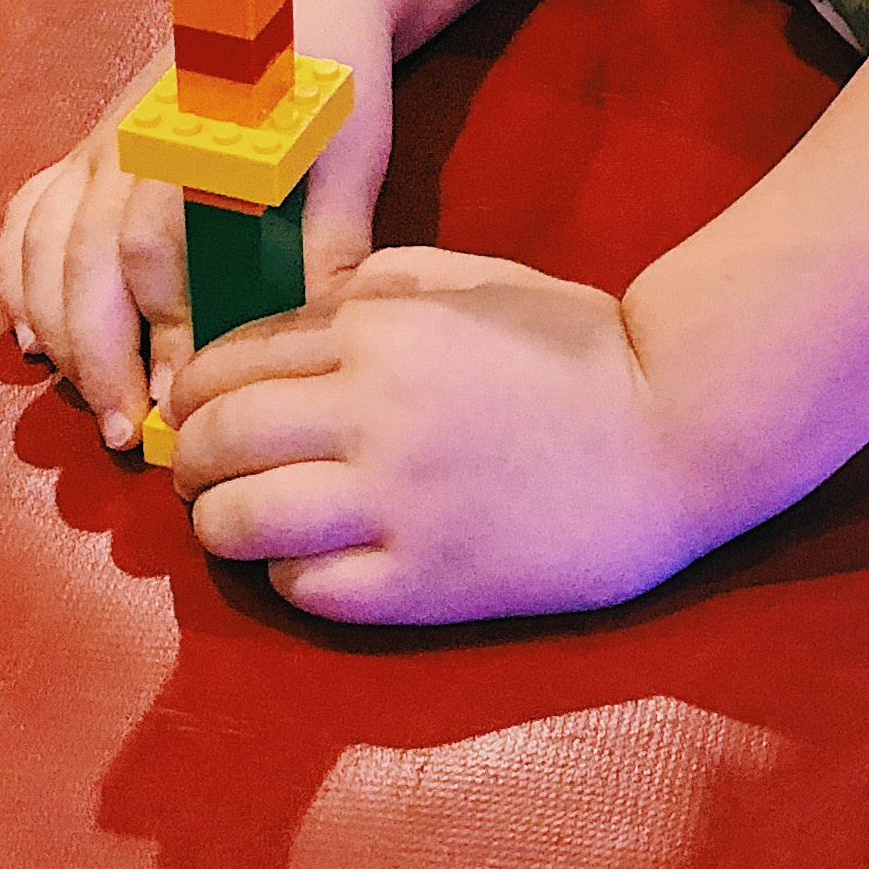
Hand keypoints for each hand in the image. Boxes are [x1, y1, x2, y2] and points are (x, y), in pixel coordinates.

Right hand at [0, 32, 388, 449]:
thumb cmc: (335, 75)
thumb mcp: (352, 155)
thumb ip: (331, 242)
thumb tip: (304, 339)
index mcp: (193, 136)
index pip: (150, 248)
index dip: (158, 330)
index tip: (178, 397)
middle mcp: (130, 136)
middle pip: (80, 257)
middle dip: (96, 353)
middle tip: (125, 432)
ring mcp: (101, 137)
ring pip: (43, 243)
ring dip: (56, 329)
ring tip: (90, 397)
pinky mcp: (90, 143)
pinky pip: (29, 214)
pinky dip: (21, 279)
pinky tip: (37, 336)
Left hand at [167, 251, 714, 622]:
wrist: (679, 432)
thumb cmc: (583, 346)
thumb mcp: (477, 282)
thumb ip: (379, 286)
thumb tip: (295, 321)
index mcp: (381, 329)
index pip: (233, 359)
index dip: (196, 388)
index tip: (194, 409)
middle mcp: (371, 413)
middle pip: (219, 439)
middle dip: (190, 458)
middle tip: (197, 472)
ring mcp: (394, 505)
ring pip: (240, 522)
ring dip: (217, 524)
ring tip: (231, 524)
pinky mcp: (422, 583)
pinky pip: (306, 587)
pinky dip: (286, 575)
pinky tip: (306, 561)